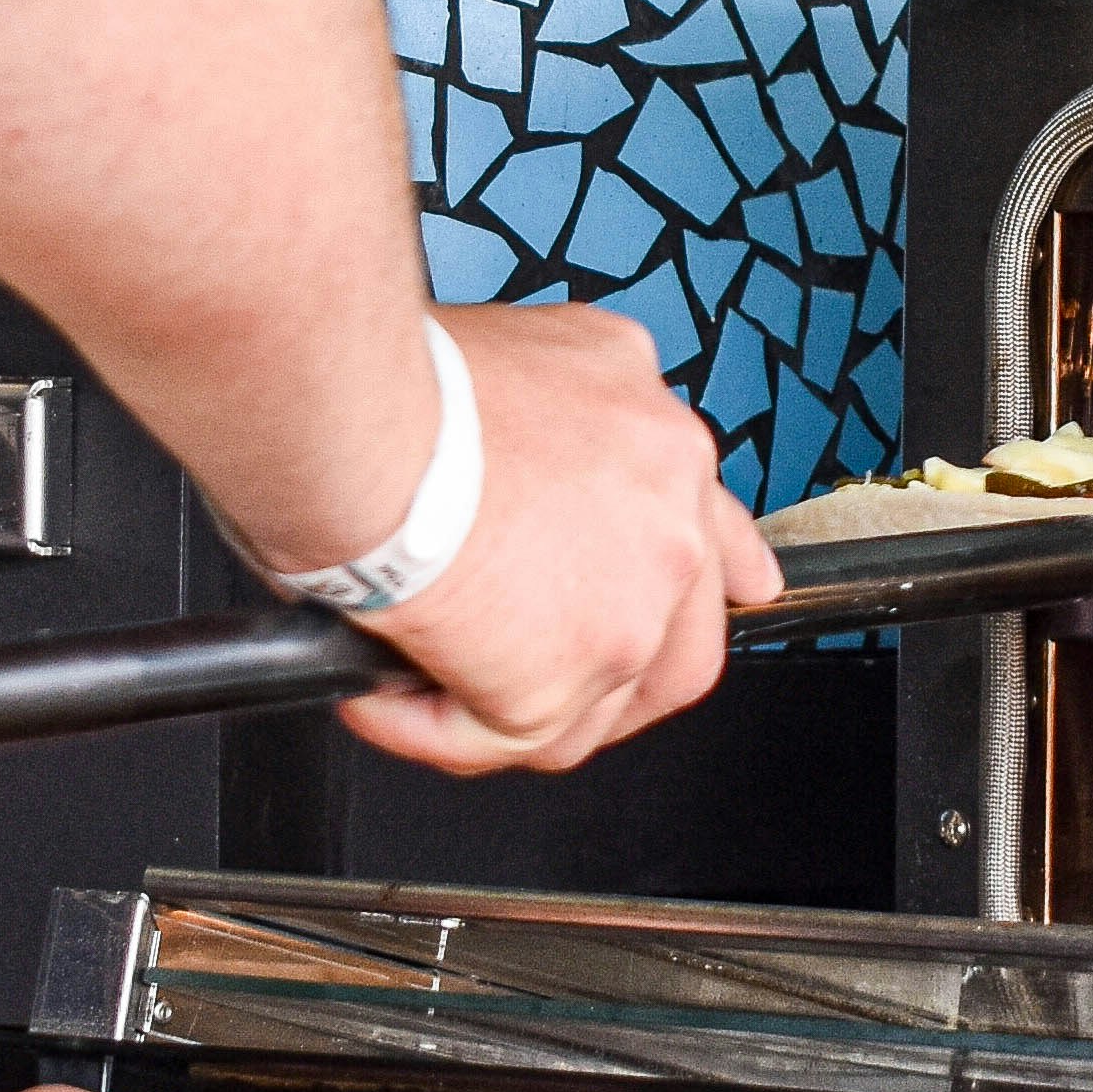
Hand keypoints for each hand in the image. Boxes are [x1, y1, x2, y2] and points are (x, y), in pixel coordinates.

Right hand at [341, 301, 783, 776]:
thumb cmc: (401, 380)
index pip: (715, 531)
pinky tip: (376, 698)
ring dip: (509, 705)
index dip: (717, 574)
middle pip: (680, 639)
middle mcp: (667, 522)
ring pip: (594, 706)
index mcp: (659, 440)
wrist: (357, 414)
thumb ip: (556, 418)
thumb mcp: (527, 352)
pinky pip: (498, 738)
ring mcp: (627, 609)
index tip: (736, 591)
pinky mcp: (560, 678)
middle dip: (612, 675)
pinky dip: (427, 728)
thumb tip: (511, 469)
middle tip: (535, 674)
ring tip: (427, 683)